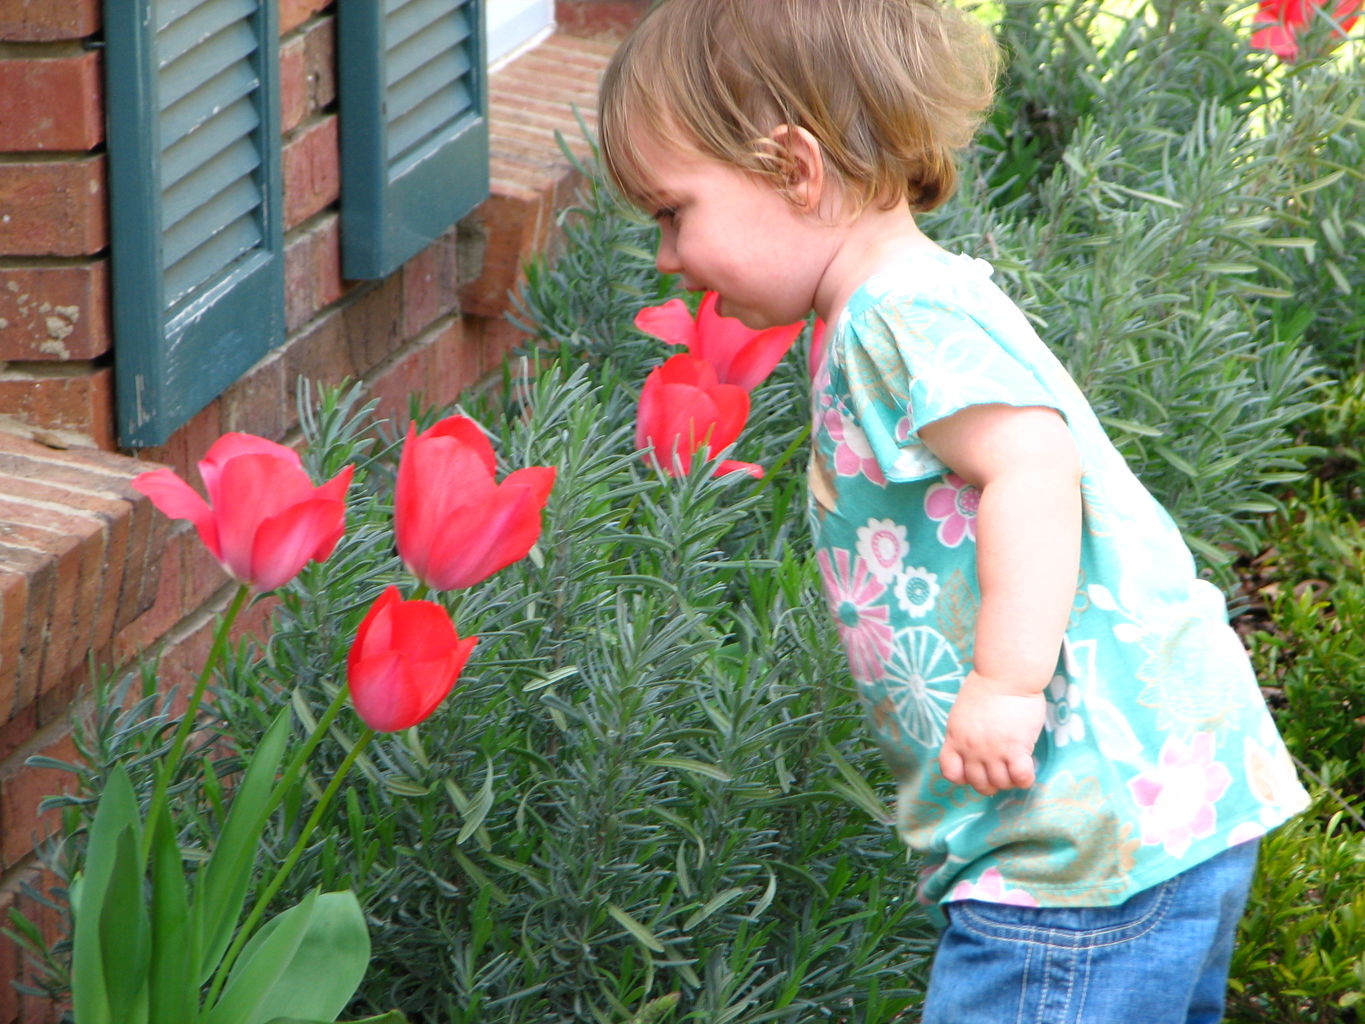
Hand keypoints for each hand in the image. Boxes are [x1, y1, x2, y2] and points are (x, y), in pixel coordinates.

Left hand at [939, 671, 1046, 796]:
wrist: (1005, 674)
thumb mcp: (964, 711)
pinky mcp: (1015, 748)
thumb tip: (976, 743)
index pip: (951, 773)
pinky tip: (1027, 769)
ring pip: (1000, 783)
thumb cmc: (988, 685)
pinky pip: (1020, 777)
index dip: (964, 777)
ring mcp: (993, 750)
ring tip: (1016, 768)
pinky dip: (1024, 779)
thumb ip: (966, 730)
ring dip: (1009, 781)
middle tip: (1001, 772)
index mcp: (955, 737)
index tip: (976, 769)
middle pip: (978, 783)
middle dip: (990, 784)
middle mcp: (971, 748)